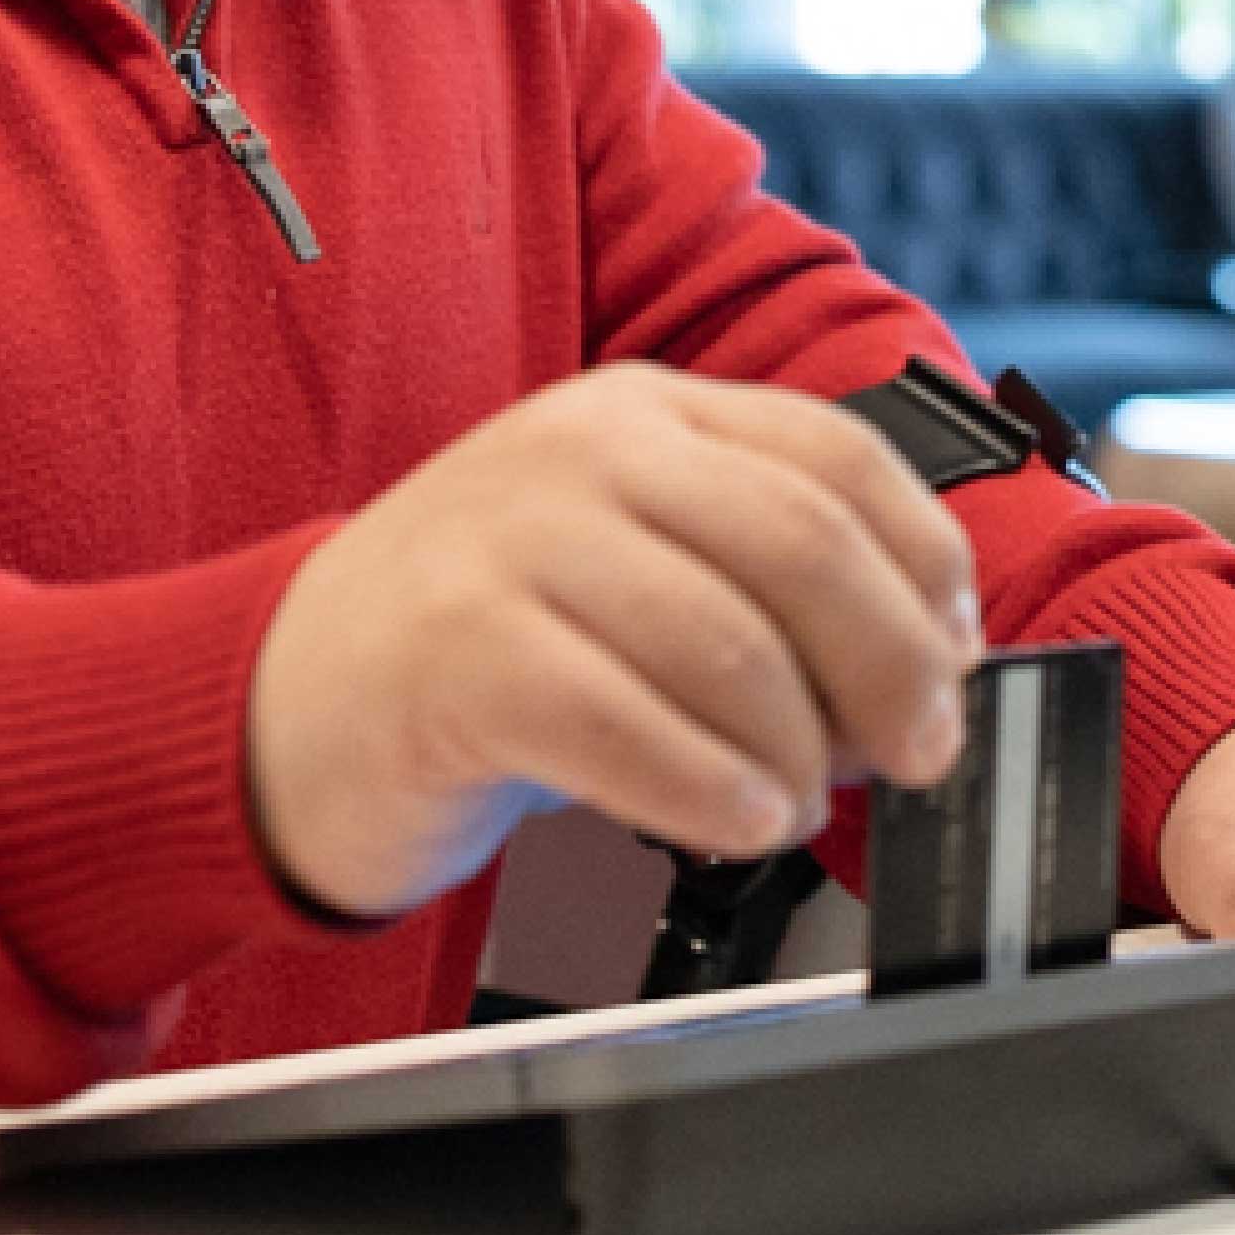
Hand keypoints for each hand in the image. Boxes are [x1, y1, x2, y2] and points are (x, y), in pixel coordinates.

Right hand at [244, 366, 984, 918]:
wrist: (278, 703)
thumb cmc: (478, 648)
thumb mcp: (628, 563)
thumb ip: (760, 581)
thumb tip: (924, 662)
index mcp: (645, 412)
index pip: (839, 457)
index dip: (925, 567)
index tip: (957, 656)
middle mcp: (582, 451)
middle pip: (803, 542)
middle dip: (891, 662)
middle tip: (916, 751)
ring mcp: (511, 542)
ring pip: (727, 640)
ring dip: (796, 748)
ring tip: (792, 803)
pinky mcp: (457, 654)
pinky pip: (627, 724)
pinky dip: (710, 787)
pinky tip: (736, 822)